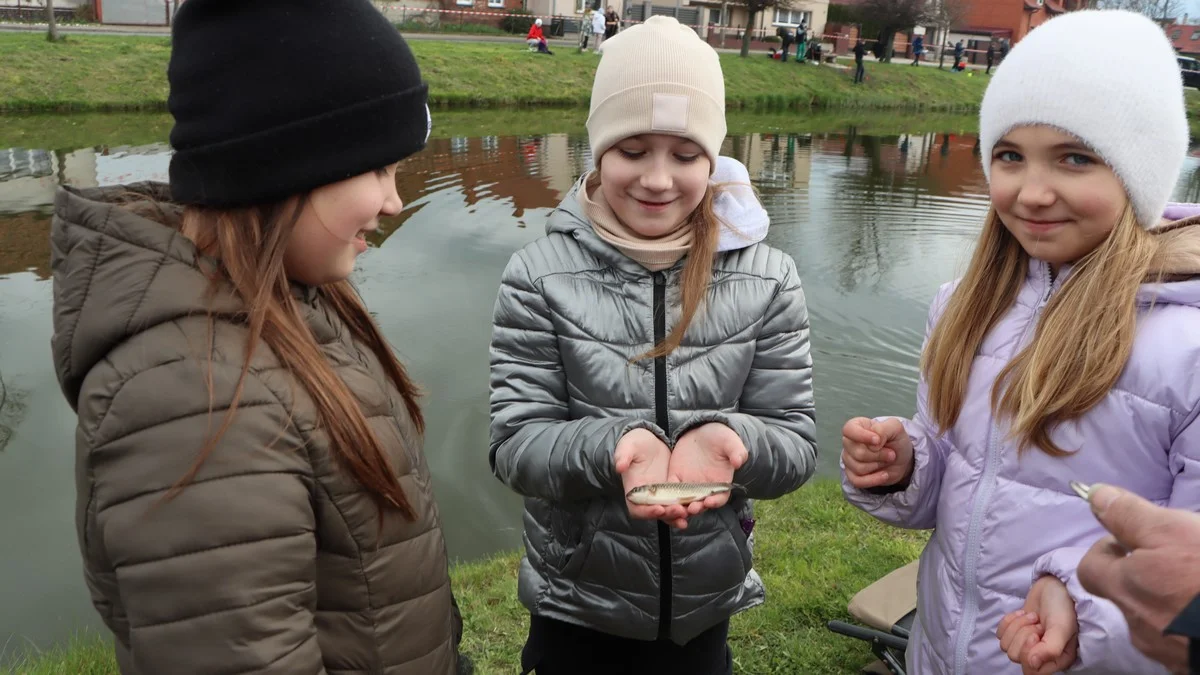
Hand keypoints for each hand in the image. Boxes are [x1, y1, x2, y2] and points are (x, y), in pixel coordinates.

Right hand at [615, 429, 685, 525]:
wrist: (649, 442)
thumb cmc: (635, 444)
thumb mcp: (628, 446)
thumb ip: (623, 456)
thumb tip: (619, 466)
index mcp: (634, 491)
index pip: (637, 508)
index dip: (646, 512)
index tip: (659, 508)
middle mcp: (647, 498)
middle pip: (655, 513)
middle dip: (667, 514)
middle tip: (679, 510)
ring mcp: (661, 496)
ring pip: (668, 512)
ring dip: (678, 516)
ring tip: (688, 514)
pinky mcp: (673, 492)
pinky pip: (679, 504)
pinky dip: (687, 508)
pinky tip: (697, 508)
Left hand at [669, 423, 747, 518]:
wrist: (703, 433)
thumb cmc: (721, 438)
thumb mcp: (730, 442)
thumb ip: (736, 451)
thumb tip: (739, 461)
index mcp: (721, 484)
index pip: (720, 498)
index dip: (715, 501)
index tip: (710, 502)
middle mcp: (705, 489)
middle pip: (700, 504)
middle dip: (695, 508)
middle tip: (690, 509)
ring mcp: (689, 486)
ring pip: (684, 502)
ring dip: (679, 508)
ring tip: (675, 509)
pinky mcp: (675, 479)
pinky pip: (669, 491)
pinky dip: (665, 497)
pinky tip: (661, 500)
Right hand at [841, 417, 913, 489]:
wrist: (901, 460)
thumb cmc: (895, 441)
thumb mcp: (895, 428)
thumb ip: (883, 429)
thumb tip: (873, 442)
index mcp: (856, 426)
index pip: (848, 430)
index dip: (862, 436)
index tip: (878, 441)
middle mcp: (849, 442)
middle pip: (857, 453)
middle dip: (879, 455)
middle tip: (891, 453)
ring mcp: (849, 459)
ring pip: (858, 468)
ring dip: (878, 465)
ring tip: (886, 460)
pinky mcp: (852, 475)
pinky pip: (857, 481)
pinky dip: (874, 480)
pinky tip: (884, 475)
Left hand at [998, 576, 1078, 673]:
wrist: (1056, 585)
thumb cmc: (1064, 607)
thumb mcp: (1062, 627)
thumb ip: (1050, 649)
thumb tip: (1032, 665)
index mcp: (1057, 660)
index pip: (1031, 671)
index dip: (1028, 652)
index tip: (1038, 633)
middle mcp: (1041, 655)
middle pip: (1015, 656)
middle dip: (1024, 634)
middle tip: (1038, 623)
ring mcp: (1027, 644)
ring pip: (1006, 645)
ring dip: (1018, 626)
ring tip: (1033, 617)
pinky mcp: (1016, 631)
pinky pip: (1000, 634)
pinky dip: (1009, 621)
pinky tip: (1023, 613)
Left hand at [1078, 485, 1199, 673]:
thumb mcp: (1171, 531)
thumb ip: (1128, 515)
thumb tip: (1094, 496)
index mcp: (1124, 588)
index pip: (1088, 568)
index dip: (1107, 550)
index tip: (1134, 540)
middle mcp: (1136, 624)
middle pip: (1123, 593)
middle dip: (1142, 574)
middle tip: (1176, 558)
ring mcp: (1164, 650)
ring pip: (1152, 617)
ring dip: (1166, 598)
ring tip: (1195, 580)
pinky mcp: (1188, 664)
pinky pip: (1177, 637)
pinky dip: (1186, 620)